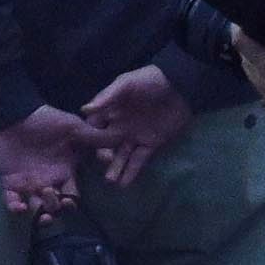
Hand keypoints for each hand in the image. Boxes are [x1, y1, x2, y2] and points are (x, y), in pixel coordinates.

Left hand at [0, 105, 96, 218]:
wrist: (16, 114)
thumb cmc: (47, 121)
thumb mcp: (74, 128)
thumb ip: (95, 138)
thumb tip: (122, 140)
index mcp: (64, 172)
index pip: (72, 195)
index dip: (71, 202)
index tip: (69, 199)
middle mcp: (48, 181)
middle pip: (55, 206)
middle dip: (54, 208)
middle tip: (50, 195)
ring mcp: (28, 183)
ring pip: (35, 208)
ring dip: (37, 213)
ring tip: (36, 209)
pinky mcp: (10, 182)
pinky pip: (11, 202)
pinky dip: (15, 208)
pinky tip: (19, 206)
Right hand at [78, 64, 197, 172]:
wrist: (180, 87)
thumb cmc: (149, 81)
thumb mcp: (126, 84)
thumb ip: (107, 97)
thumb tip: (84, 110)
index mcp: (110, 111)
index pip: (93, 127)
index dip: (88, 137)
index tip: (86, 147)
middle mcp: (118, 126)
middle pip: (105, 145)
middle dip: (103, 155)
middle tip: (106, 161)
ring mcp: (134, 137)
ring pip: (121, 156)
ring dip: (115, 168)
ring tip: (111, 180)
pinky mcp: (150, 145)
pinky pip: (138, 160)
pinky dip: (132, 172)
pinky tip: (124, 183)